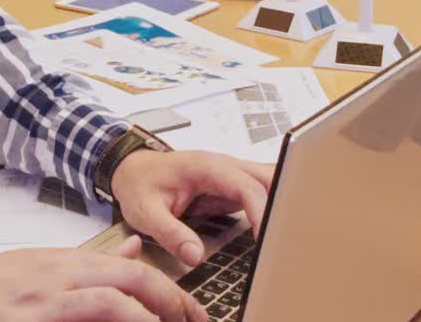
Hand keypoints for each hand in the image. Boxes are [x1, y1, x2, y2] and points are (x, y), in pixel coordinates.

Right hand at [0, 235, 206, 320]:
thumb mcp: (45, 264)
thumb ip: (92, 262)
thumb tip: (134, 252)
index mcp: (68, 261)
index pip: (132, 269)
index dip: (169, 290)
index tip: (192, 312)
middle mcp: (62, 274)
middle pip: (133, 279)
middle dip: (173, 302)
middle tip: (197, 321)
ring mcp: (47, 298)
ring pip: (113, 301)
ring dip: (149, 316)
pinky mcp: (32, 318)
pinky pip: (83, 319)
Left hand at [111, 150, 273, 266]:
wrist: (132, 169)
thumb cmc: (139, 184)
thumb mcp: (145, 212)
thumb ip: (170, 233)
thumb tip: (195, 255)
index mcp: (205, 167)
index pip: (244, 185)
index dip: (260, 209)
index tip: (265, 236)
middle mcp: (223, 165)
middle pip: (266, 176)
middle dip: (282, 201)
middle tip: (287, 233)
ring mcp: (230, 173)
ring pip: (268, 179)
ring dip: (282, 200)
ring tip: (288, 229)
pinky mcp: (232, 184)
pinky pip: (261, 189)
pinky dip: (274, 201)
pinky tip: (280, 221)